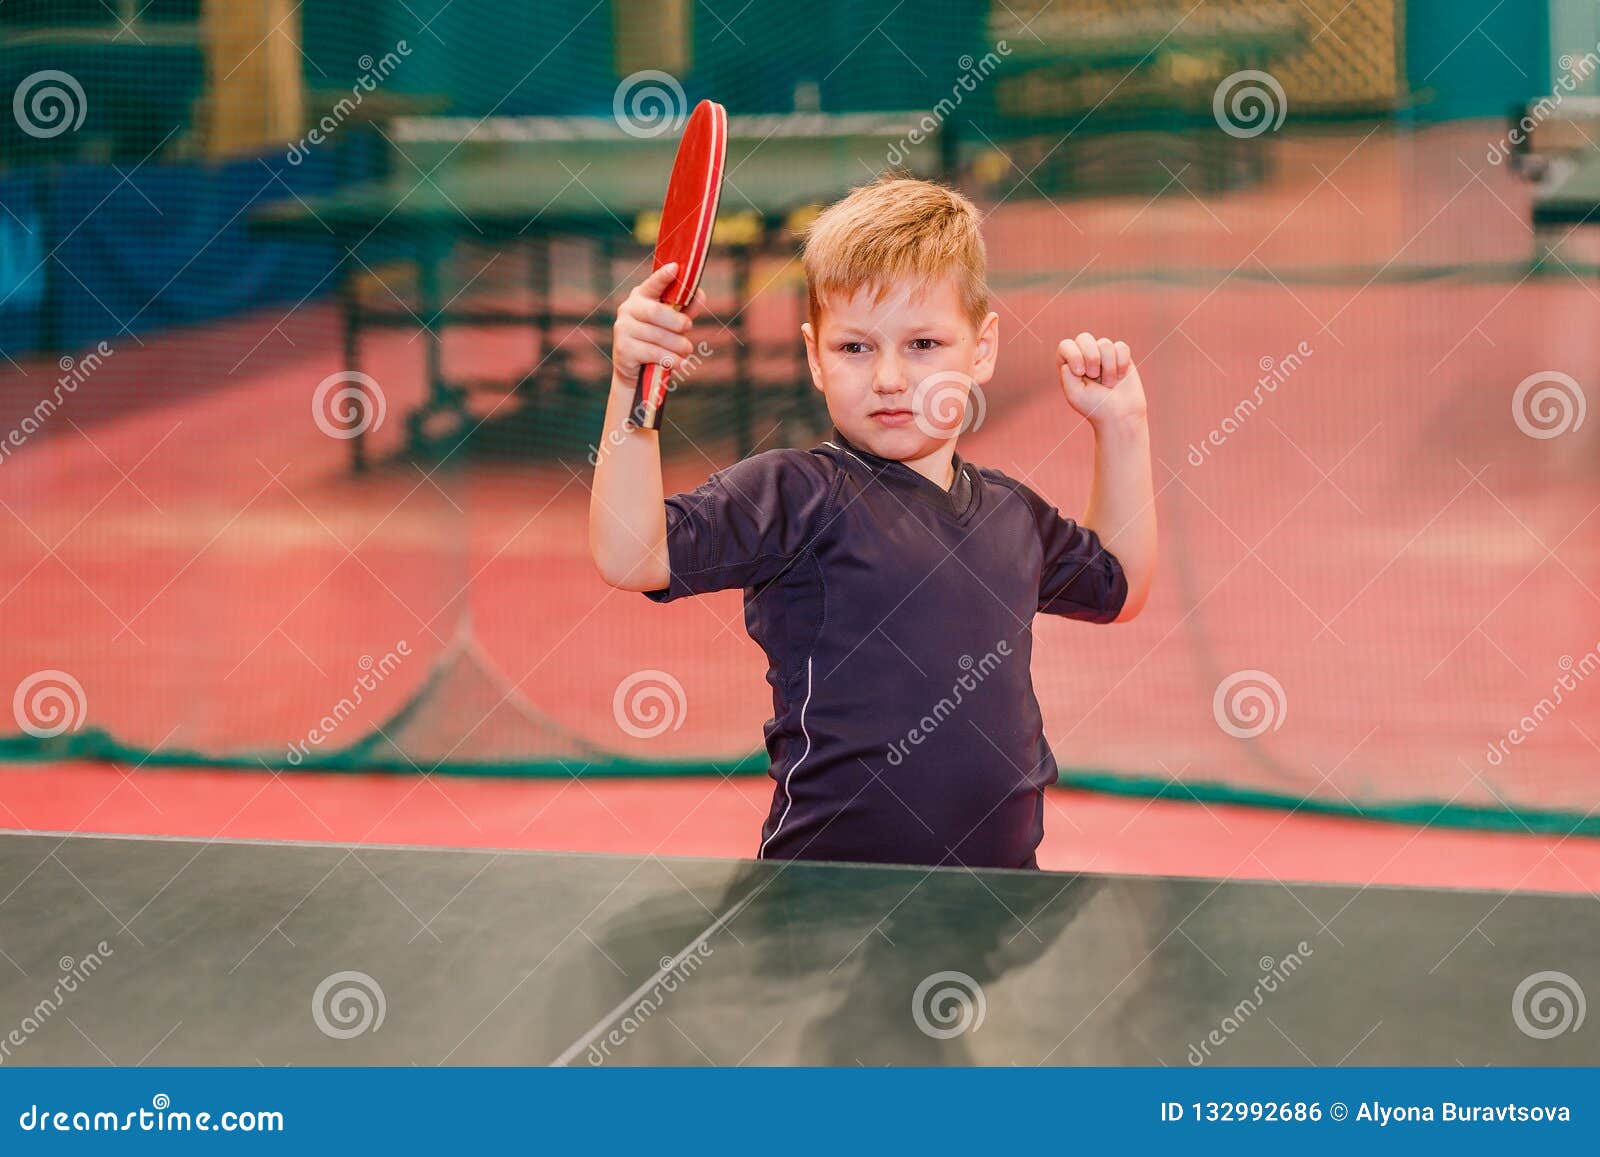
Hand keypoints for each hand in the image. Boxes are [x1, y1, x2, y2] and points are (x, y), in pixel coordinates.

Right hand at [610, 263, 708, 386]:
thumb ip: (686, 308)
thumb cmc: (658, 341)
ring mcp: (623, 329)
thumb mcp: (674, 323)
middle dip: (677, 322)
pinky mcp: (623, 349)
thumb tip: (700, 294)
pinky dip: (671, 359)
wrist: (637, 372)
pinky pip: (653, 353)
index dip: (663, 277)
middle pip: (655, 312)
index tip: (675, 267)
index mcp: (641, 296)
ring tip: (687, 350)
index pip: (653, 284)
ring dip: (678, 345)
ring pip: (657, 335)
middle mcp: (628, 309)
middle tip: (688, 328)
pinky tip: (681, 363)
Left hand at [1057, 332, 1147, 427]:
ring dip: (1108, 367)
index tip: (1080, 373)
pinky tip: (1120, 376)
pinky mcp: (1121, 355)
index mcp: (1069, 365)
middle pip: (1084, 337)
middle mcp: (1085, 356)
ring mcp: (1103, 354)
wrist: (1120, 415)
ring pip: (1105, 343)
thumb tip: (1071, 352)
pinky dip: (1121, 363)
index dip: (1074, 355)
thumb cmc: (1095, 406)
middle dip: (1091, 357)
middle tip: (1095, 376)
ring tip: (1109, 383)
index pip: (1066, 345)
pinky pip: (1121, 347)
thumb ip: (1067, 374)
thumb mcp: (1074, 394)